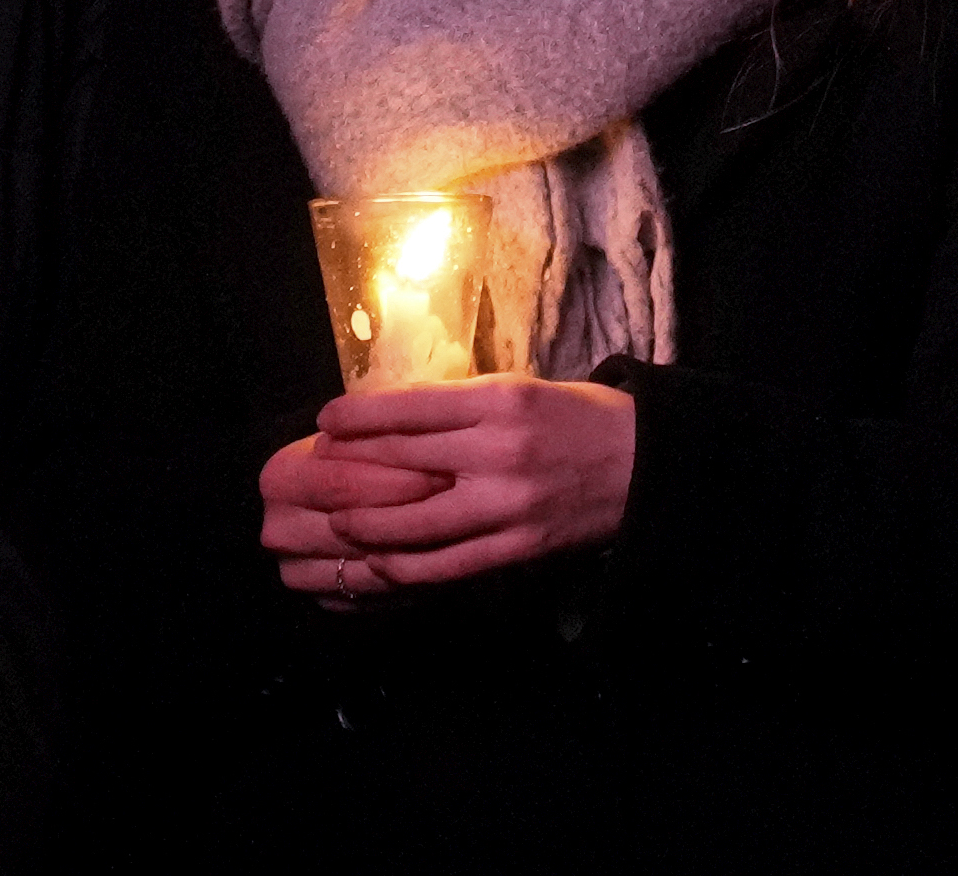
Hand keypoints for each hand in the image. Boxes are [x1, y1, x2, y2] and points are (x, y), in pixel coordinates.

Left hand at [259, 376, 637, 599]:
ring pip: (412, 525)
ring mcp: (506, 505)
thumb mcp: (520, 390)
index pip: (408, 409)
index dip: (358, 419)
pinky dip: (404, 567)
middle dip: (347, 472)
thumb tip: (390, 419)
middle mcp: (498, 451)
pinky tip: (378, 564)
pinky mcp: (516, 547)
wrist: (645, 462)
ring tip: (334, 525)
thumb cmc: (578, 418)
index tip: (325, 422)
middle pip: (400, 464)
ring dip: (363, 528)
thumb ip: (460, 405)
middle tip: (313, 475)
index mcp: (499, 400)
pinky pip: (445, 565)